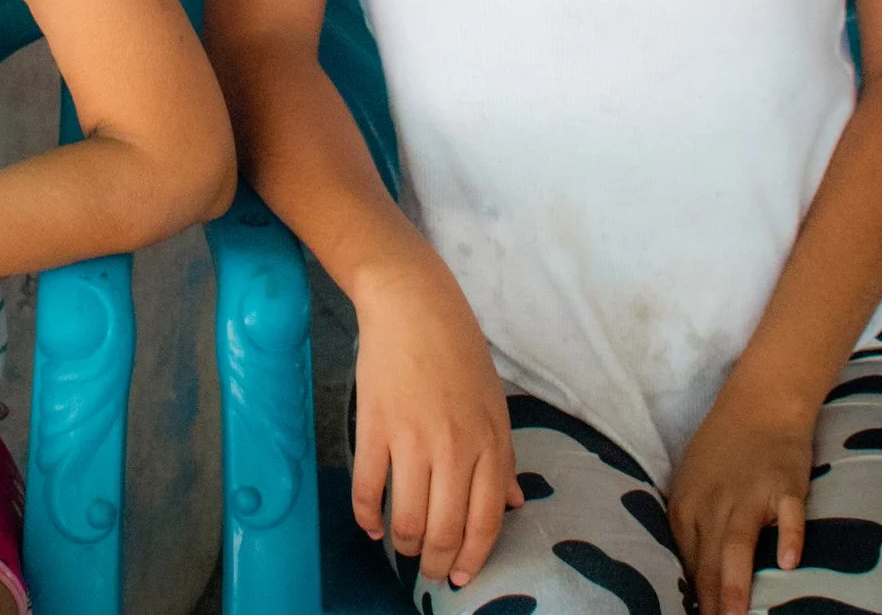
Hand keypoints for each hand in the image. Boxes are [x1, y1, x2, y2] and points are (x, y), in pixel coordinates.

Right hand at [348, 248, 523, 589]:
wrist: (413, 304)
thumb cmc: (458, 350)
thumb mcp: (494, 403)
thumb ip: (503, 457)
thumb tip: (514, 504)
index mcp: (489, 442)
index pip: (486, 521)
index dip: (473, 558)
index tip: (463, 575)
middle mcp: (454, 448)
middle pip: (446, 529)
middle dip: (438, 563)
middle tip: (431, 570)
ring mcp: (412, 439)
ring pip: (408, 519)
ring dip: (405, 545)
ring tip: (403, 546)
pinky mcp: (374, 428)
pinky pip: (368, 489)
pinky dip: (367, 517)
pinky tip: (371, 525)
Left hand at [666, 392, 817, 614]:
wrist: (760, 401)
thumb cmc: (725, 447)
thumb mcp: (694, 482)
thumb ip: (692, 525)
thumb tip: (690, 573)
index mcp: (687, 503)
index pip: (685, 560)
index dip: (690, 594)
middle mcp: (715, 502)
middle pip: (707, 559)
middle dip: (708, 602)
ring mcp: (752, 494)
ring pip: (738, 543)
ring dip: (734, 583)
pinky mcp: (786, 486)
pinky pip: (789, 516)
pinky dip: (788, 538)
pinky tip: (789, 564)